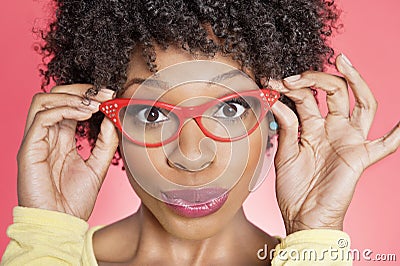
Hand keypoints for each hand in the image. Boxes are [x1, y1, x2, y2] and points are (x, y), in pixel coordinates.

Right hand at [17, 85, 117, 220]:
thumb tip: (113, 117)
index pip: (70, 106)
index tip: (111, 96)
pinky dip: (64, 109)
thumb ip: (106, 142)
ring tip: (95, 104)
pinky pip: (41, 118)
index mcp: (61, 139)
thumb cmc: (75, 200)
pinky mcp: (29, 149)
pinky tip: (85, 114)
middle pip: (55, 97)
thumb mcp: (98, 166)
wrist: (61, 224)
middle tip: (105, 94)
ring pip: (44, 101)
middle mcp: (47, 136)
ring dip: (72, 97)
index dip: (89, 97)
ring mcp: (36, 141)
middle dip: (82, 91)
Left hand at [269, 54, 399, 234]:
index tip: (272, 82)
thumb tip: (277, 101)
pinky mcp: (360, 157)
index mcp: (312, 127)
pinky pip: (385, 146)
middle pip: (333, 92)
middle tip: (295, 76)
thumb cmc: (293, 189)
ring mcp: (348, 140)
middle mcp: (332, 129)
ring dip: (355, 82)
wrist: (303, 217)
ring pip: (360, 104)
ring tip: (343, 62)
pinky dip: (397, 135)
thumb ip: (286, 128)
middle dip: (315, 78)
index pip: (306, 97)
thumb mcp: (284, 154)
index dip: (290, 88)